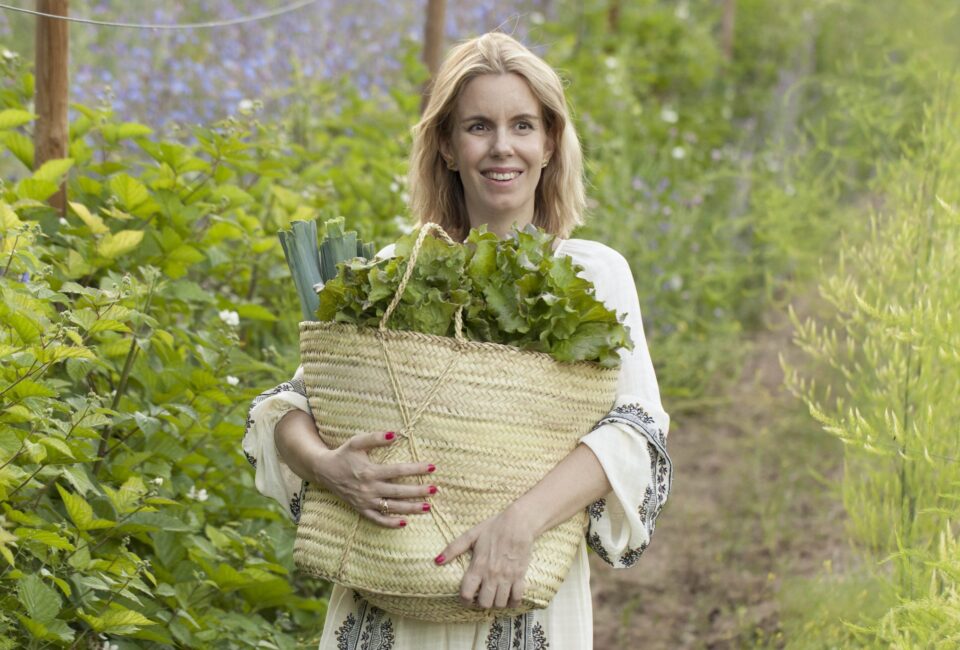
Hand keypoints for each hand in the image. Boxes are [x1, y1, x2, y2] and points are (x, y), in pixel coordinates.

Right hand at [311, 431, 435, 528]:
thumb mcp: (357, 442)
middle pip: (398, 491)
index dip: (416, 469)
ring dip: (411, 508)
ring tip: (428, 507)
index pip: (398, 471)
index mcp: (370, 471)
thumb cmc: (343, 454)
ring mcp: (365, 501)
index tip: (432, 467)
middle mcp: (369, 488)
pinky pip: (377, 519)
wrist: (324, 471)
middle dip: (418, 491)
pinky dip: (390, 523)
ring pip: (392, 507)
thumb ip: (376, 437)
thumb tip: (396, 434)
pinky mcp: (361, 509)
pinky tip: (404, 523)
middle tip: (435, 490)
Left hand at [436, 506, 534, 608]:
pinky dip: (513, 602)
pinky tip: (509, 598)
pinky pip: (517, 598)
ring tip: (494, 596)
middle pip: (484, 603)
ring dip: (496, 603)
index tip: (466, 599)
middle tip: (481, 596)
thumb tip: (437, 561)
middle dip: (481, 603)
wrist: (518, 522)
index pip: (467, 593)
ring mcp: (507, 576)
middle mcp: (492, 574)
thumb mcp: (471, 535)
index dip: (464, 600)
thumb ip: (453, 548)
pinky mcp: (520, 576)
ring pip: (500, 603)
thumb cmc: (494, 527)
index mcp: (478, 565)